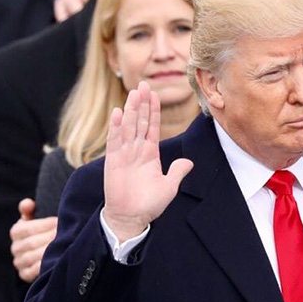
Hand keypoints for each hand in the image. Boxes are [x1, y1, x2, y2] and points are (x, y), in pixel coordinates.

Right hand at [10, 198, 57, 281]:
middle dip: (51, 238)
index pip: (28, 228)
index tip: (59, 222)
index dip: (45, 225)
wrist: (44, 254)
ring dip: (50, 252)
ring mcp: (19, 262)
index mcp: (16, 232)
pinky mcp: (24, 275)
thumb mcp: (36, 219)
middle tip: (67, 234)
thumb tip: (27, 203)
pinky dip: (44, 267)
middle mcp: (15, 248)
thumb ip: (30, 210)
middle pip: (31, 243)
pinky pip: (32, 272)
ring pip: (32, 257)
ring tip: (65, 247)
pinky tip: (56, 262)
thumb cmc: (43, 232)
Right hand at [102, 82, 192, 242]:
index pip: (152, 127)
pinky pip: (115, 141)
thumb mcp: (169, 187)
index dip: (154, 110)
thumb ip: (177, 172)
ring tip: (134, 92)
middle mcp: (137, 150)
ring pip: (129, 126)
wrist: (131, 218)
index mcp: (150, 153)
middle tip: (144, 84)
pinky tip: (118, 113)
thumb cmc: (149, 204)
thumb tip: (189, 162)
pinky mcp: (114, 161)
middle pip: (140, 121)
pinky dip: (116, 127)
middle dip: (142, 103)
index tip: (155, 94)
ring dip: (131, 109)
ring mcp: (125, 154)